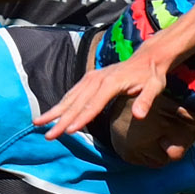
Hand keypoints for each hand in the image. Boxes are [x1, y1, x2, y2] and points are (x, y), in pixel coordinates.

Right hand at [39, 49, 167, 137]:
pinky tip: (52, 114)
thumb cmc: (152, 75)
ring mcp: (91, 78)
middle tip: (49, 135)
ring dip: (54, 111)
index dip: (81, 119)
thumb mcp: (155, 87)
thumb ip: (146, 100)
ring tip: (38, 124)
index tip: (69, 131)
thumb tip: (140, 115)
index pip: (94, 104)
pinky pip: (73, 93)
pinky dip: (61, 104)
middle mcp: (97, 79)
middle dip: (61, 120)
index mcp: (111, 82)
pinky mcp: (89, 79)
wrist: (148, 58)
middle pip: (77, 103)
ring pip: (70, 97)